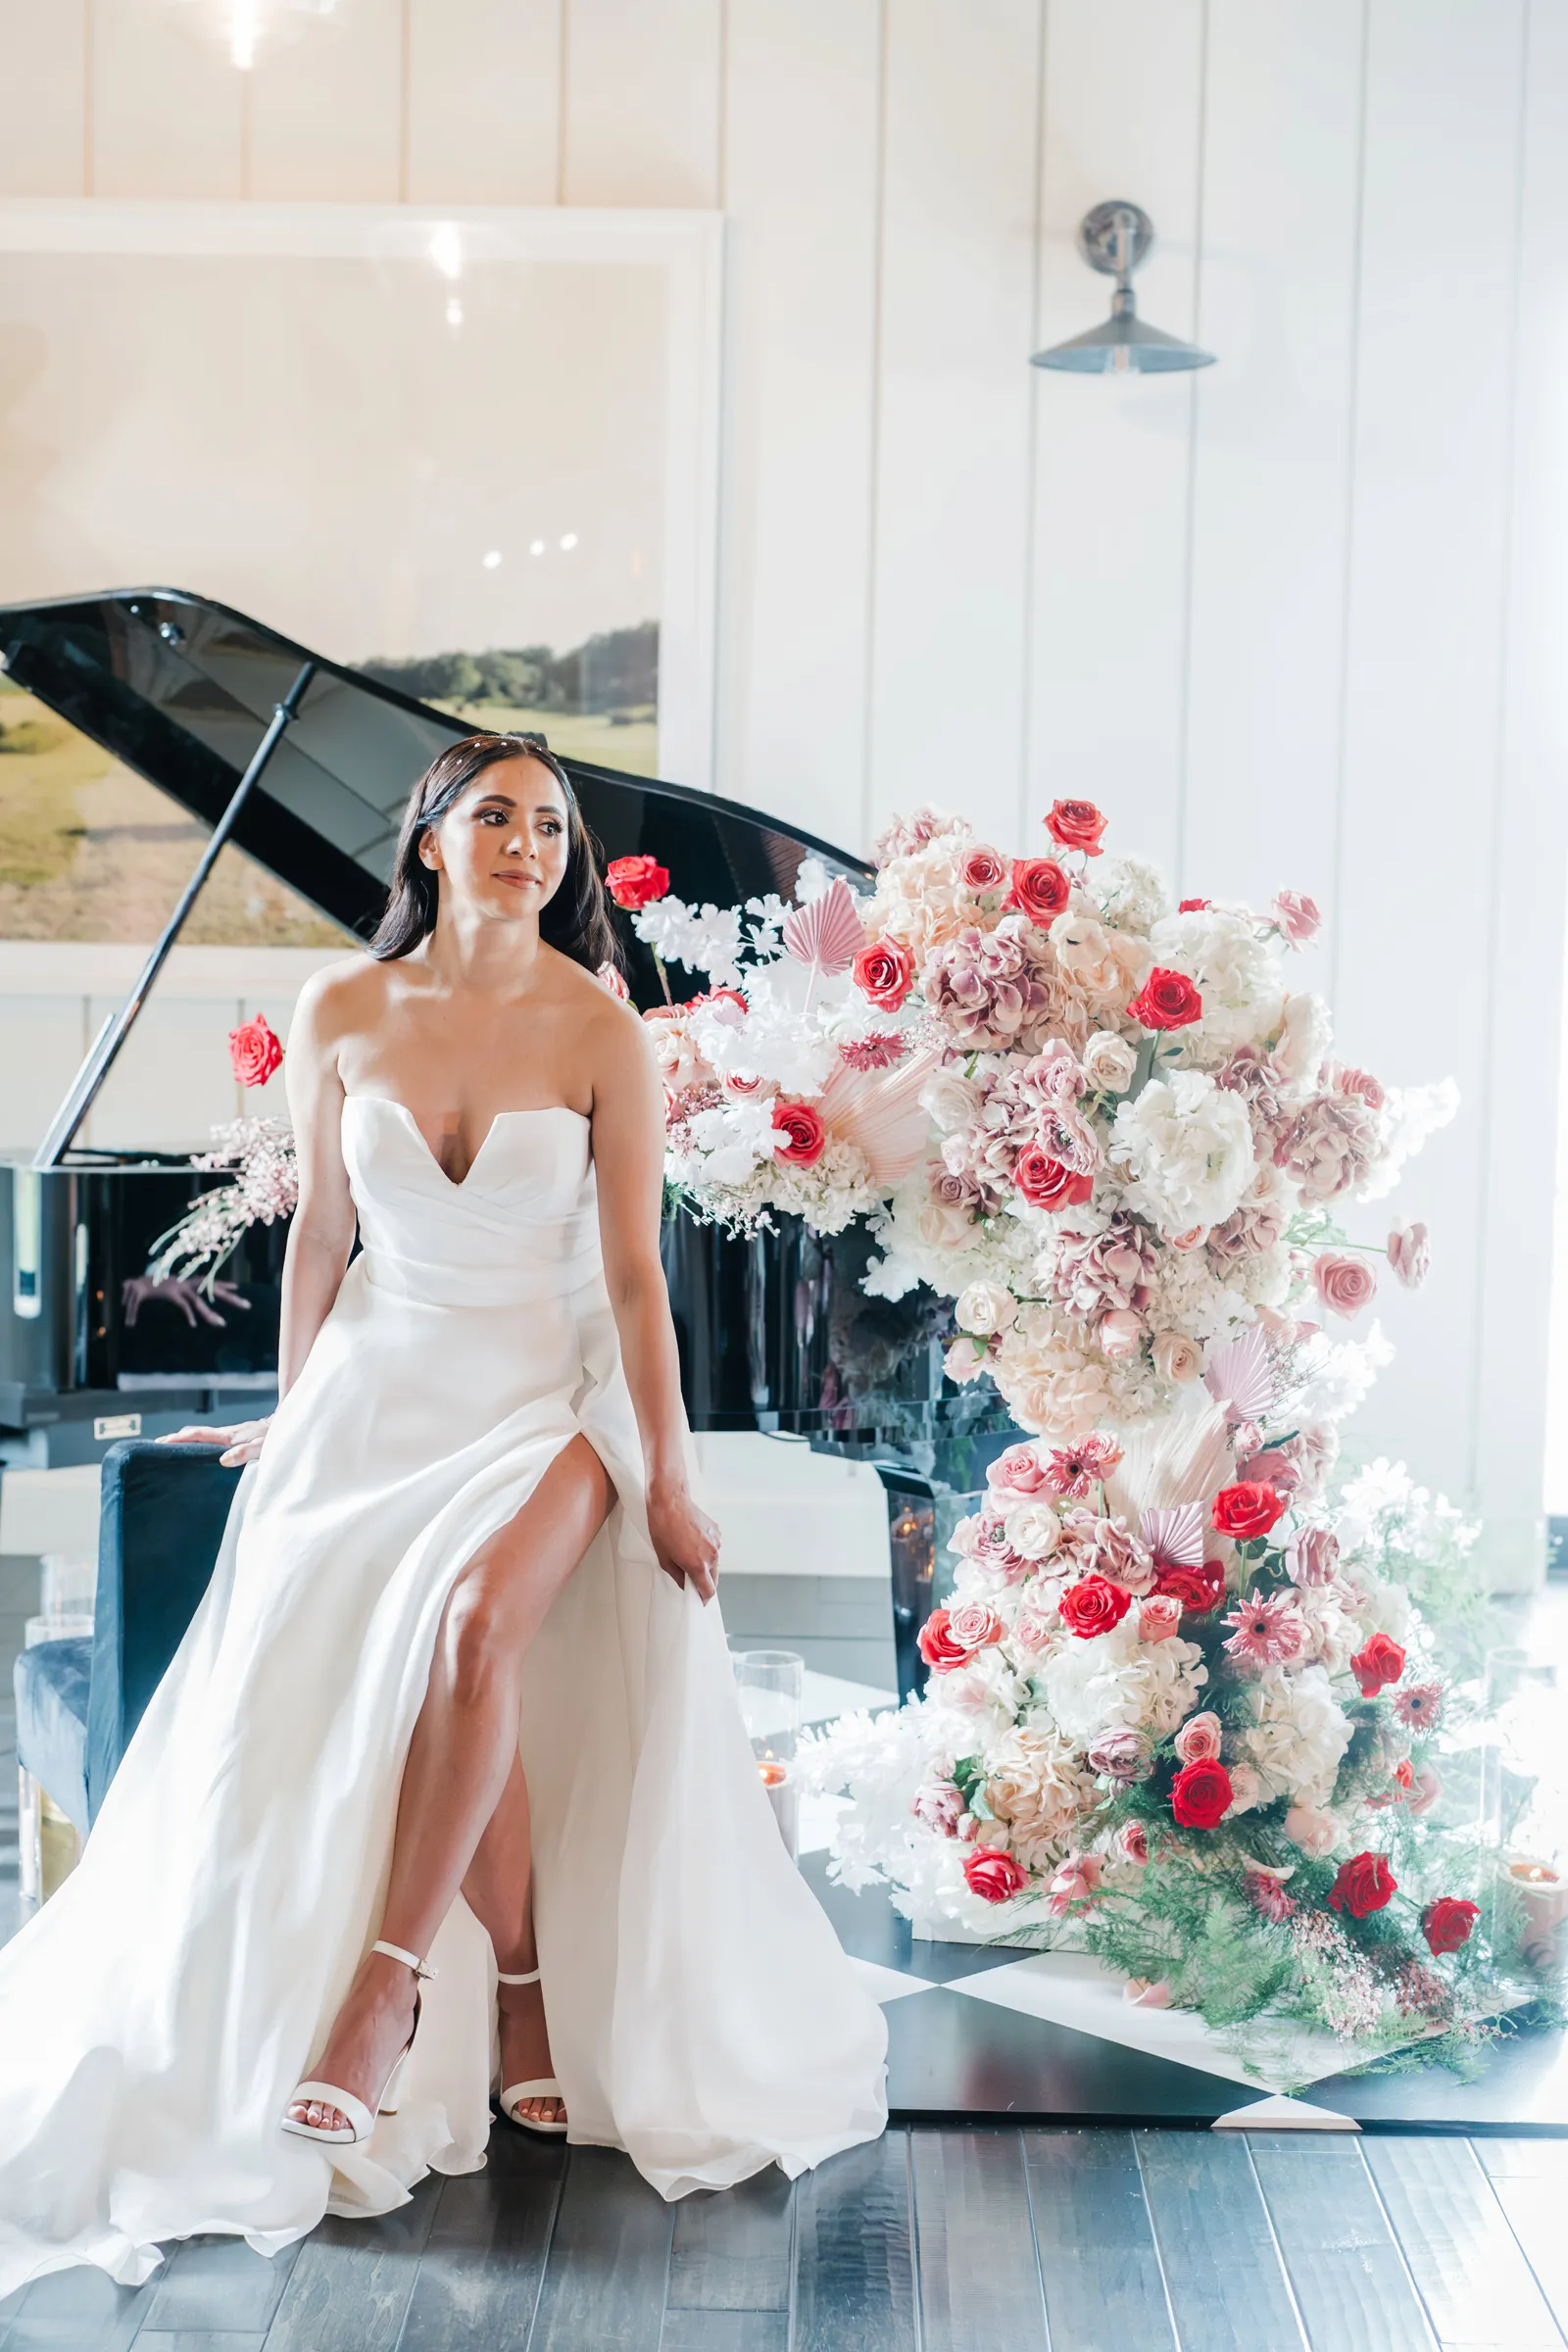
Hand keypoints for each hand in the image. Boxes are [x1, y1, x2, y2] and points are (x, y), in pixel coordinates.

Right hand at [121, 1275, 251, 1328]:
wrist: (136, 1282)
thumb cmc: (155, 1286)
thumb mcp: (170, 1290)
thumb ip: (179, 1294)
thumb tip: (183, 1298)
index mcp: (189, 1282)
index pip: (210, 1282)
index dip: (224, 1285)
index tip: (238, 1288)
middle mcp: (188, 1283)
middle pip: (214, 1290)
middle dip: (231, 1299)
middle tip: (247, 1306)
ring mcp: (181, 1287)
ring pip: (200, 1302)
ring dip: (210, 1315)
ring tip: (222, 1325)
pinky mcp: (172, 1293)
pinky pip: (184, 1305)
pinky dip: (189, 1315)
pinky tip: (194, 1325)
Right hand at [158, 1417, 271, 1465]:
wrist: (287, 1426)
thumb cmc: (275, 1439)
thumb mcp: (261, 1448)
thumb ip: (244, 1453)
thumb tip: (223, 1460)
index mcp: (228, 1436)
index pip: (198, 1435)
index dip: (179, 1439)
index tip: (161, 1443)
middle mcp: (225, 1433)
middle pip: (194, 1433)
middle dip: (174, 1439)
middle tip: (156, 1447)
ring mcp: (228, 1434)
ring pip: (200, 1435)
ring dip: (183, 1440)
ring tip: (167, 1449)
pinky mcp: (232, 1437)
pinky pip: (209, 1439)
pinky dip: (195, 1442)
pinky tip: (193, 1451)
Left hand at [646, 1484, 720, 1605]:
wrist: (669, 1501)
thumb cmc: (662, 1527)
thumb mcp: (664, 1558)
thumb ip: (677, 1576)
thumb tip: (684, 1583)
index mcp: (698, 1565)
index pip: (709, 1591)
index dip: (703, 1598)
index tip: (698, 1600)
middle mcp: (712, 1555)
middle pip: (714, 1579)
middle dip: (704, 1582)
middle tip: (690, 1578)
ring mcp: (716, 1543)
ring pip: (715, 1563)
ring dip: (705, 1565)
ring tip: (688, 1554)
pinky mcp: (717, 1532)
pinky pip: (714, 1548)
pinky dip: (706, 1550)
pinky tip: (693, 1541)